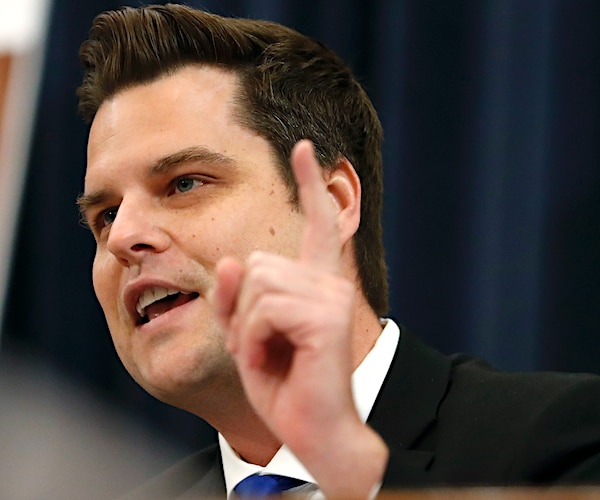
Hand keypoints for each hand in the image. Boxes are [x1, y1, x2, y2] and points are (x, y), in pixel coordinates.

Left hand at [212, 140, 387, 497]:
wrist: (313, 429)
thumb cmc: (283, 382)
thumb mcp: (247, 336)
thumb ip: (234, 297)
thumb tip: (230, 260)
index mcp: (315, 284)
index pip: (318, 224)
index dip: (310, 185)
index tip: (303, 147)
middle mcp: (328, 283)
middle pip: (255, 262)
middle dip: (243, 309)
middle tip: (262, 345)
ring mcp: (330, 297)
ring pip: (256, 283)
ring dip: (248, 327)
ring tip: (271, 354)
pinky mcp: (325, 318)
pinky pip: (264, 309)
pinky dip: (255, 339)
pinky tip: (278, 359)